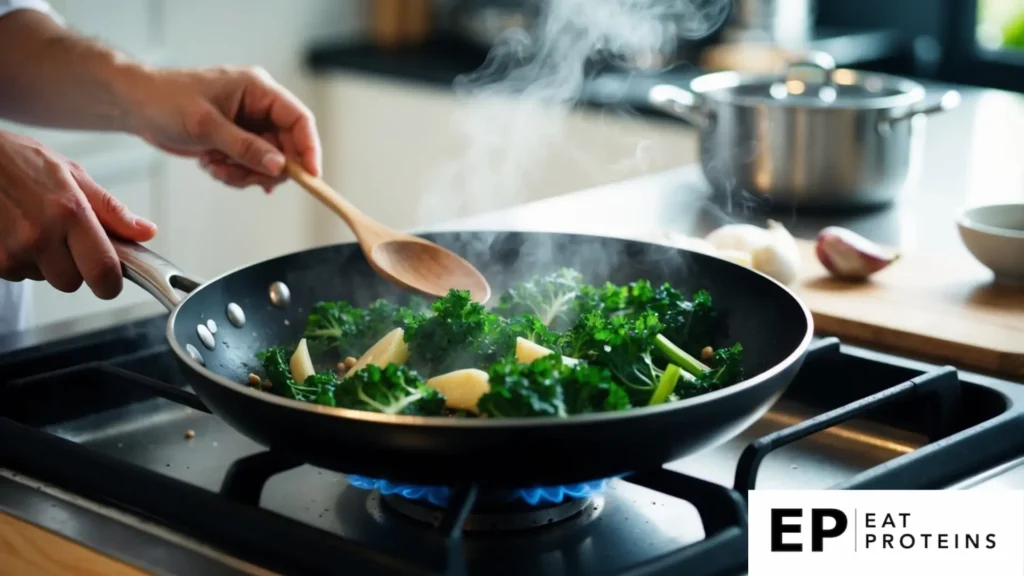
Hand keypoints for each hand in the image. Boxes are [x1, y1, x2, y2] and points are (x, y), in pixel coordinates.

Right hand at [0, 130, 156, 297]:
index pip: (102, 271)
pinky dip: (20, 259)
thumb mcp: (72, 174)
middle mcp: (40, 235)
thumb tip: (146, 233)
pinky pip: (17, 273)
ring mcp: (11, 250)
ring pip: (43, 278)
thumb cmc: (19, 161)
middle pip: (72, 282)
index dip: (111, 283)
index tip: (111, 280)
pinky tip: (13, 231)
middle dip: (73, 267)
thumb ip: (111, 209)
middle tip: (63, 238)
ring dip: (43, 262)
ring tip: (32, 227)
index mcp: (70, 212)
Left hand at [124, 66, 320, 191]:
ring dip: (247, 173)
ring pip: (268, 160)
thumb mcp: (206, 126)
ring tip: (218, 168)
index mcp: (258, 89)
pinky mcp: (236, 139)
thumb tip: (279, 166)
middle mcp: (258, 106)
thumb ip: (245, 147)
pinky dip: (235, 173)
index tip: (310, 177)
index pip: (299, 119)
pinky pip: (251, 164)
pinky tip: (212, 165)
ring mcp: (248, 124)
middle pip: (287, 146)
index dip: (309, 149)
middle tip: (247, 179)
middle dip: (267, 168)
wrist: (136, 105)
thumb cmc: (165, 101)